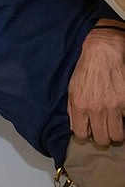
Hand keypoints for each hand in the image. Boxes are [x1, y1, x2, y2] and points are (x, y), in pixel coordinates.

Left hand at [67, 23, 124, 144]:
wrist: (102, 52)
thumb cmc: (86, 69)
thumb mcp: (72, 88)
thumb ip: (72, 109)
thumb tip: (75, 127)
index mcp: (79, 105)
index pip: (81, 134)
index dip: (86, 135)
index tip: (90, 132)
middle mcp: (96, 108)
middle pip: (102, 139)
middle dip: (103, 138)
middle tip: (105, 130)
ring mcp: (113, 106)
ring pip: (117, 135)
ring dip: (116, 133)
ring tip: (115, 125)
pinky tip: (121, 114)